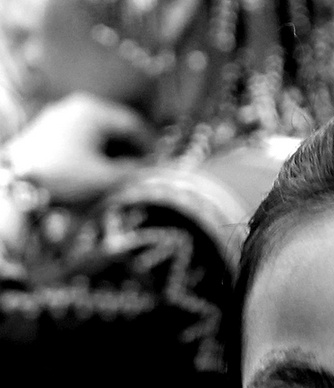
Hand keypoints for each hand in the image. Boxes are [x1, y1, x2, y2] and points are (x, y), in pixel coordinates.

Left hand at [2, 93, 154, 204]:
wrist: (17, 181)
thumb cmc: (64, 176)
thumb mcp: (106, 177)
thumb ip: (133, 171)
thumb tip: (151, 169)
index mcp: (94, 111)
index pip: (133, 124)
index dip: (150, 145)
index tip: (161, 162)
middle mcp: (76, 106)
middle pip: (114, 125)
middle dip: (131, 147)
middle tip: (144, 169)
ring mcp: (60, 115)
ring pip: (97, 130)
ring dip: (113, 150)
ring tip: (122, 172)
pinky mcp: (48, 129)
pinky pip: (81, 135)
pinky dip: (95, 149)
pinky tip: (98, 168)